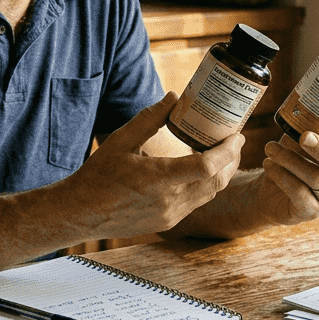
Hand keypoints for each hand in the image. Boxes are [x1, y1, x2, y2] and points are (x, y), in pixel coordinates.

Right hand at [62, 92, 243, 237]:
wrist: (81, 212)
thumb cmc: (98, 175)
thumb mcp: (121, 140)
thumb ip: (150, 118)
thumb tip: (175, 97)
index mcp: (158, 179)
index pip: (207, 166)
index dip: (228, 151)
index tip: (237, 135)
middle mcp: (169, 201)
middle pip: (217, 181)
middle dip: (231, 160)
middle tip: (235, 140)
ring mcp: (170, 215)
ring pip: (209, 194)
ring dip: (221, 174)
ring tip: (223, 153)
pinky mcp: (167, 223)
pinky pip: (196, 203)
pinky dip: (205, 186)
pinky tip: (200, 171)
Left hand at [254, 125, 318, 225]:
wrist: (271, 191)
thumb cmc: (292, 159)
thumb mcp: (299, 141)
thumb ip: (306, 128)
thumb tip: (302, 114)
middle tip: (304, 137)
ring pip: (316, 178)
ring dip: (290, 159)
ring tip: (271, 148)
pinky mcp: (311, 211)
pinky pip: (299, 193)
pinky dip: (281, 176)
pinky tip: (269, 164)